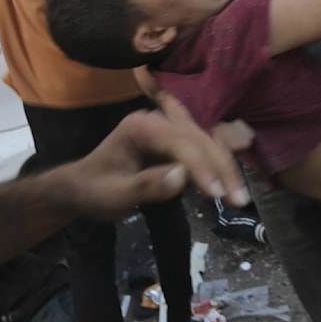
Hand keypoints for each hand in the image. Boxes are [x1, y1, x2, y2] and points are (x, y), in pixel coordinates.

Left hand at [65, 93, 247, 220]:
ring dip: (225, 168)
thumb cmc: (94, 191)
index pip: (180, 143)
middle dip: (221, 168)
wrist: (81, 188)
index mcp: (141, 127)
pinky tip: (229, 187)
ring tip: (239, 199)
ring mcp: (170, 130)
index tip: (217, 194)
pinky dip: (218, 167)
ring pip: (208, 143)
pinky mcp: (177, 142)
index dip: (201, 167)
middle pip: (200, 140)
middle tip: (239, 201)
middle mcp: (159, 121)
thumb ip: (147, 186)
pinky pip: (204, 150)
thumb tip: (182, 177)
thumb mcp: (114, 195)